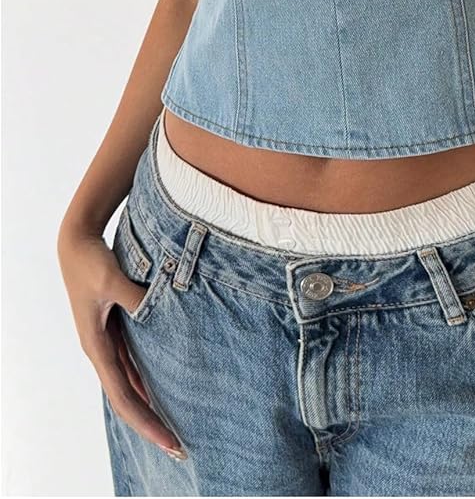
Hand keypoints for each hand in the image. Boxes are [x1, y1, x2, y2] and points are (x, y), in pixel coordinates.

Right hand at [56, 222, 186, 459]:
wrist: (78, 242)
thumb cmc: (92, 261)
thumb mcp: (112, 278)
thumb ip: (136, 297)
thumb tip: (159, 313)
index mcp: (96, 346)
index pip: (125, 397)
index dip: (147, 421)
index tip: (169, 440)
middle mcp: (102, 350)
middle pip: (129, 400)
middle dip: (152, 424)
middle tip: (181, 447)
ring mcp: (109, 341)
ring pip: (132, 385)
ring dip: (151, 405)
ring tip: (176, 426)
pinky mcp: (117, 329)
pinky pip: (135, 364)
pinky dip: (149, 381)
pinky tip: (166, 390)